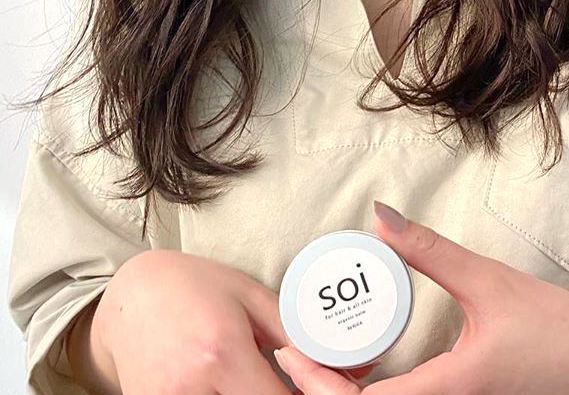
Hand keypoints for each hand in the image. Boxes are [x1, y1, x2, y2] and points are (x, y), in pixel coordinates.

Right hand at [89, 248, 297, 393]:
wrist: (130, 297)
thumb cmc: (195, 288)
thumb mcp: (250, 297)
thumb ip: (292, 332)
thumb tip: (334, 364)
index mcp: (221, 353)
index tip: (308, 390)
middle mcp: (188, 388)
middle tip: (277, 383)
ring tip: (252, 381)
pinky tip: (226, 387)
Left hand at [274, 200, 568, 394]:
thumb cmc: (563, 332)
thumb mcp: (492, 283)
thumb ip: (431, 251)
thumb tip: (379, 216)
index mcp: (446, 394)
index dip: (311, 384)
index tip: (286, 351)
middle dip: (322, 391)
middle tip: (298, 349)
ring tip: (329, 354)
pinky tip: (375, 369)